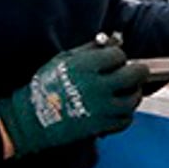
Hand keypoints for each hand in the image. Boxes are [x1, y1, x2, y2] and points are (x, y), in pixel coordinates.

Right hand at [0, 38, 149, 158]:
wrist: (31, 118)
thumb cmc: (45, 86)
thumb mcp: (62, 60)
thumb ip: (89, 50)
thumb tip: (110, 41)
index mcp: (85, 67)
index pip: (119, 55)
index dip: (118, 56)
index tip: (114, 60)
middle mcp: (97, 87)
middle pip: (135, 75)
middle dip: (137, 71)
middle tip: (133, 72)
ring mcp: (101, 108)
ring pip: (134, 99)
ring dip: (133, 93)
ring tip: (124, 91)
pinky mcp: (101, 126)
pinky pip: (126, 119)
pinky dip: (125, 114)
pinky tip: (116, 109)